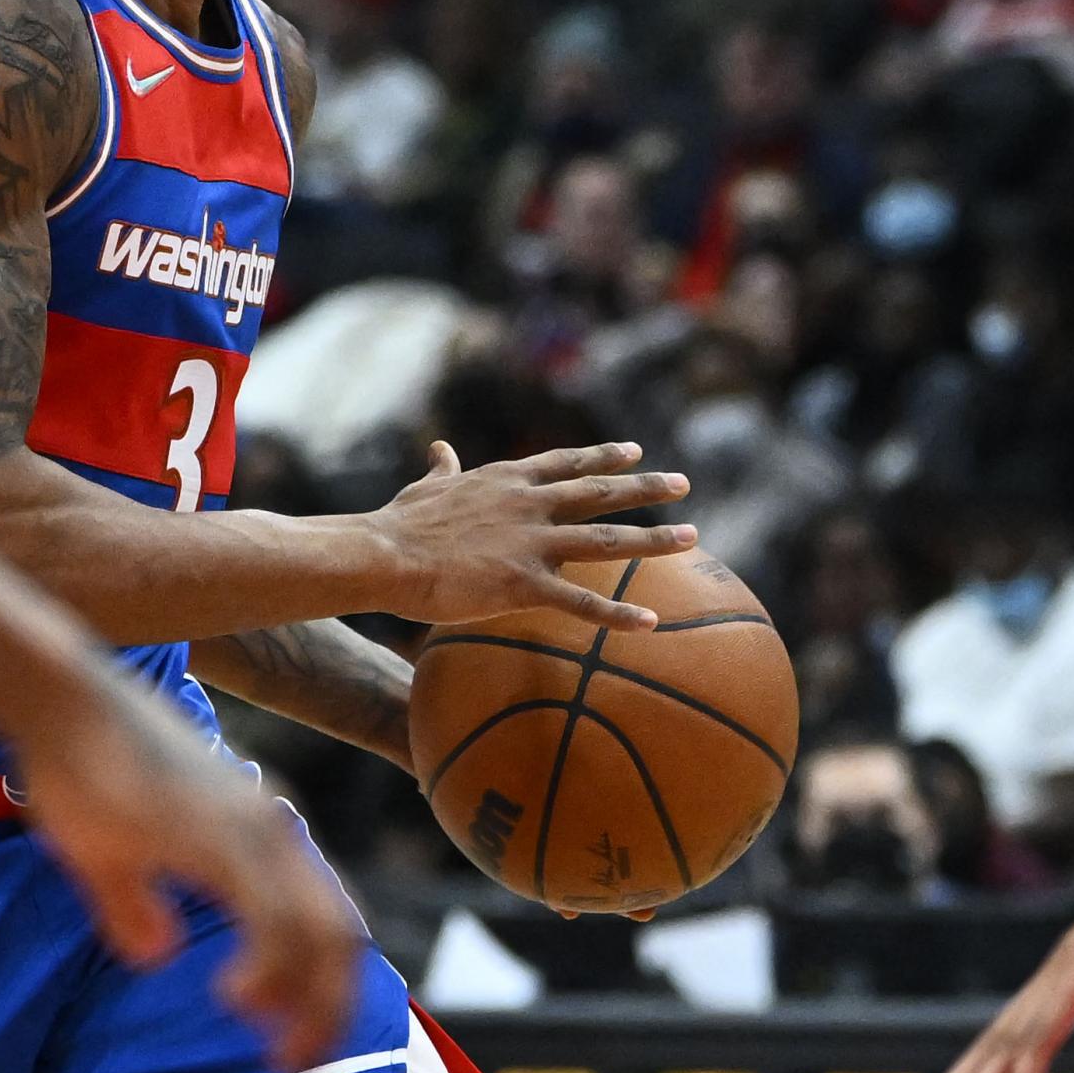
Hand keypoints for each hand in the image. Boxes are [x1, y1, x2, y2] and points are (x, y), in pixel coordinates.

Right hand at [13, 664, 361, 1071]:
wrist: (58, 702)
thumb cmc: (78, 769)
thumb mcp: (108, 854)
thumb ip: (135, 906)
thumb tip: (156, 954)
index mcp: (255, 833)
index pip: (324, 922)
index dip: (323, 989)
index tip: (297, 1042)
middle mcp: (269, 830)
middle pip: (337, 937)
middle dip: (328, 1010)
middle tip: (298, 1065)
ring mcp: (249, 829)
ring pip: (317, 933)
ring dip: (309, 1002)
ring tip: (280, 1052)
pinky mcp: (218, 833)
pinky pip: (270, 915)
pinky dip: (269, 968)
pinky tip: (237, 999)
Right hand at [370, 441, 697, 631]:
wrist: (382, 553)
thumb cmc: (398, 524)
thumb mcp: (428, 486)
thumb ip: (443, 469)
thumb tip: (440, 447)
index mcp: (507, 481)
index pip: (566, 463)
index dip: (603, 457)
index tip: (635, 451)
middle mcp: (529, 504)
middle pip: (601, 492)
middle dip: (647, 488)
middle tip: (684, 485)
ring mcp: (531, 543)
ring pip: (606, 540)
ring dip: (653, 539)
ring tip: (691, 537)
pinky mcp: (523, 583)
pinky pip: (581, 603)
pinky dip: (618, 616)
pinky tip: (651, 624)